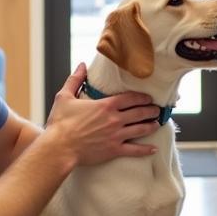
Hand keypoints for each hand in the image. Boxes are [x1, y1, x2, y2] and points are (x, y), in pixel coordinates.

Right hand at [45, 63, 159, 164]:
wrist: (59, 147)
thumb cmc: (60, 123)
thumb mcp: (65, 97)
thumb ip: (75, 79)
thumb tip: (82, 65)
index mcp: (106, 105)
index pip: (130, 98)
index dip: (142, 97)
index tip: (149, 97)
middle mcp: (115, 119)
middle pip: (139, 112)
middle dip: (151, 110)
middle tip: (157, 109)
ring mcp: (116, 135)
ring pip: (140, 129)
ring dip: (151, 125)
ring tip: (157, 123)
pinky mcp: (114, 150)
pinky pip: (134, 150)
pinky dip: (145, 150)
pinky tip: (153, 149)